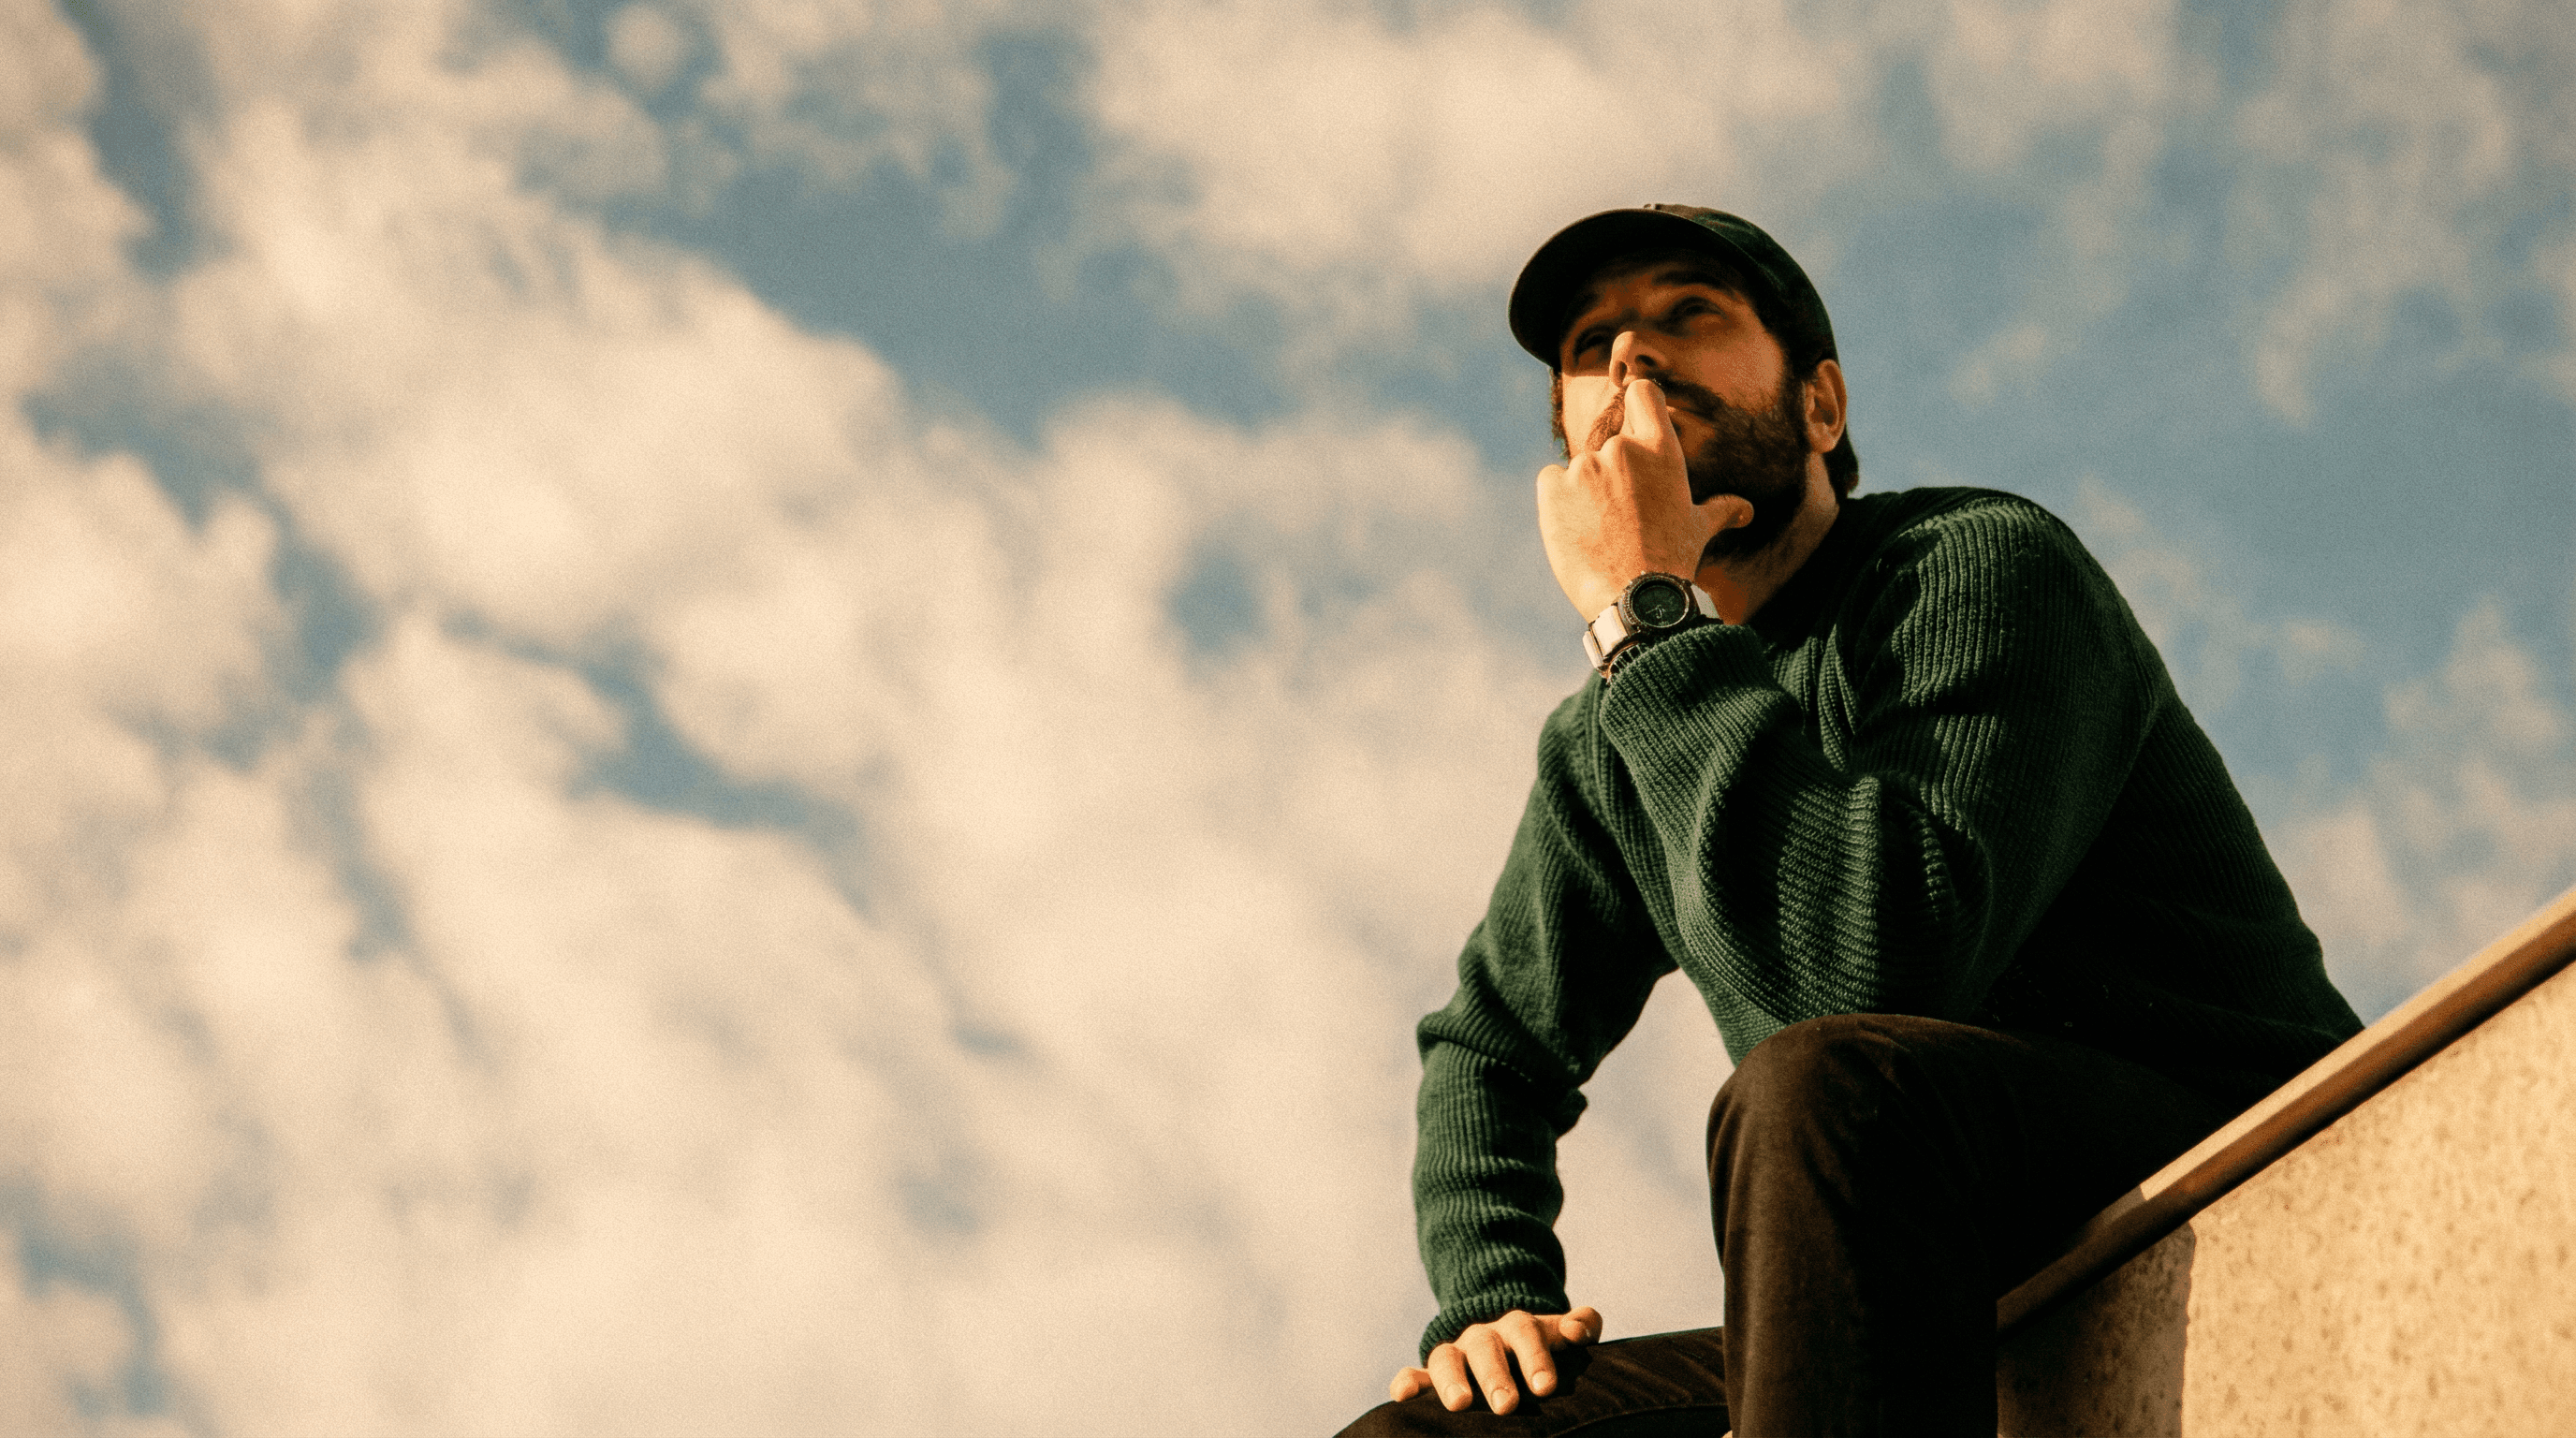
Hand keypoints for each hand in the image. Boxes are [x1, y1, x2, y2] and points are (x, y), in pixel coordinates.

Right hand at [1387, 1306, 1602, 1413]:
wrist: (1503, 1332)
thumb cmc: (1540, 1346)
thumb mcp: (1562, 1331)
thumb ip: (1582, 1323)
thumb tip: (1579, 1329)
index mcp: (1518, 1326)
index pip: (1525, 1333)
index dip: (1535, 1357)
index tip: (1546, 1387)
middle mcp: (1483, 1336)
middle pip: (1485, 1348)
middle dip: (1495, 1376)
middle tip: (1508, 1405)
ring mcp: (1456, 1353)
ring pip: (1446, 1357)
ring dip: (1451, 1379)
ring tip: (1460, 1404)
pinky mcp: (1432, 1372)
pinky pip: (1414, 1372)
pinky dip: (1407, 1381)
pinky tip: (1401, 1395)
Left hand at [1537, 348, 1753, 618]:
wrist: (1635, 599)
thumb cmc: (1672, 561)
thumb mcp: (1699, 529)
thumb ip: (1719, 510)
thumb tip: (1746, 511)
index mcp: (1660, 449)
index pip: (1643, 394)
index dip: (1636, 404)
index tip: (1633, 422)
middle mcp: (1622, 449)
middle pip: (1610, 446)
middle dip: (1613, 477)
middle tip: (1623, 518)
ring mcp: (1585, 466)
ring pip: (1580, 470)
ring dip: (1586, 493)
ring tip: (1602, 533)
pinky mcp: (1553, 486)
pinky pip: (1551, 482)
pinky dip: (1558, 502)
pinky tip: (1577, 532)